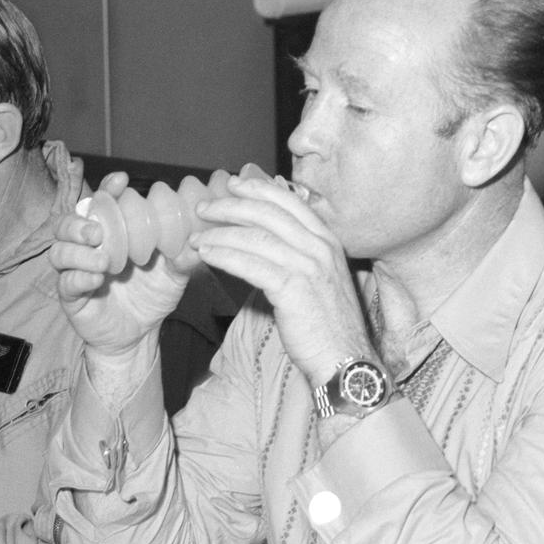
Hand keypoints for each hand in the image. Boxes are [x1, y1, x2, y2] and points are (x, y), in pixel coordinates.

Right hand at [50, 172, 196, 358]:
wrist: (140, 335)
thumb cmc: (152, 296)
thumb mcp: (174, 275)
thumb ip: (184, 257)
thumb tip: (198, 241)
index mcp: (112, 233)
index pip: (101, 203)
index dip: (107, 190)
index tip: (121, 181)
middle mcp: (89, 248)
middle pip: (67, 223)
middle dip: (80, 222)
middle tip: (99, 231)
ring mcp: (77, 271)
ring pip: (59, 251)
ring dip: (78, 252)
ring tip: (103, 260)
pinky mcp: (71, 297)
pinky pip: (65, 282)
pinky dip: (79, 277)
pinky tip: (97, 279)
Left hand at [191, 175, 372, 385]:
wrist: (345, 358)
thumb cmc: (329, 323)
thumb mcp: (321, 277)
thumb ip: (300, 254)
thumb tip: (265, 238)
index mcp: (328, 240)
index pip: (289, 201)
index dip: (258, 189)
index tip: (234, 184)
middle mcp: (320, 247)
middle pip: (268, 213)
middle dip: (232, 206)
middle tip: (205, 207)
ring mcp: (308, 266)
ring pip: (255, 237)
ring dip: (221, 234)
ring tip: (198, 237)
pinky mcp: (292, 288)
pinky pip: (250, 264)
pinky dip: (224, 255)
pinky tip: (208, 255)